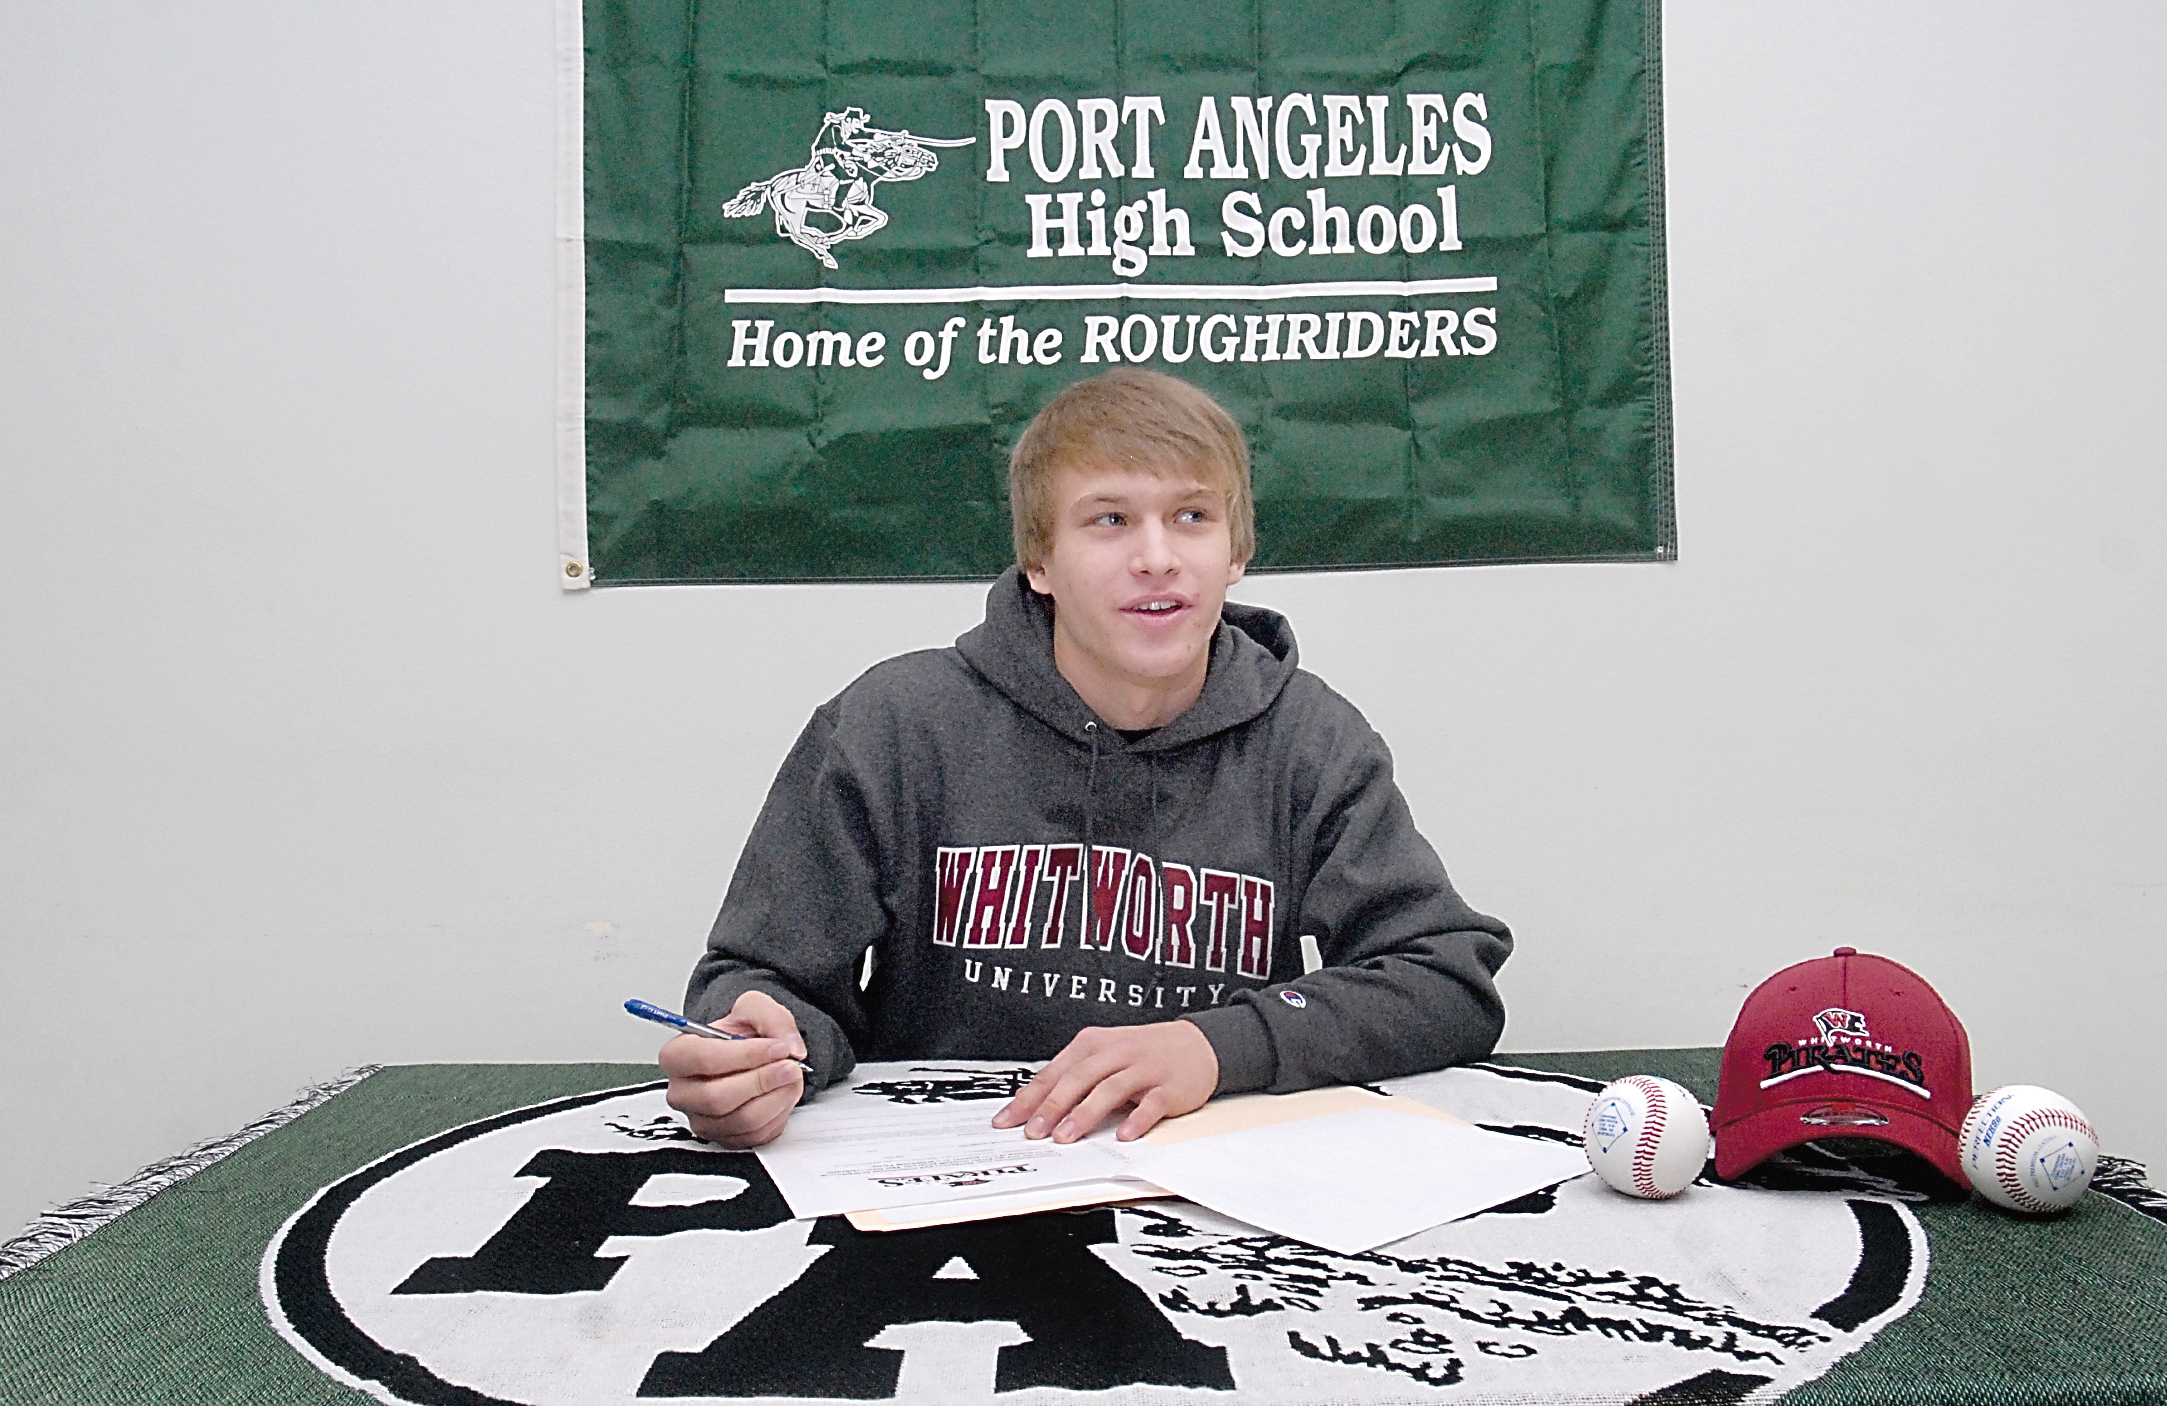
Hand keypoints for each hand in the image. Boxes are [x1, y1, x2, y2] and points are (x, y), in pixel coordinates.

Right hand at [660, 990, 807, 1148]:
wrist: (750, 1055)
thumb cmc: (742, 1033)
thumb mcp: (755, 1007)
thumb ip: (773, 1018)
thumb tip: (790, 1047)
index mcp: (678, 1055)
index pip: (704, 1059)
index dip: (746, 1055)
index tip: (777, 1048)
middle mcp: (682, 1092)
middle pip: (718, 1098)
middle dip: (763, 1080)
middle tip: (790, 1065)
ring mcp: (701, 1120)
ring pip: (741, 1120)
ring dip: (776, 1098)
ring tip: (791, 1076)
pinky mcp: (724, 1139)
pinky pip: (755, 1136)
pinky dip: (778, 1115)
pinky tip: (782, 1093)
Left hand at [992, 1020, 1218, 1143]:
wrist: (1196, 1044)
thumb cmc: (1143, 1053)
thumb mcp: (1104, 1055)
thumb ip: (1072, 1077)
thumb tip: (1032, 1104)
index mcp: (1093, 1044)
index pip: (1055, 1072)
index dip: (1030, 1097)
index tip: (1008, 1121)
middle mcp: (1116, 1052)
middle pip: (1078, 1078)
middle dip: (1053, 1106)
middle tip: (1034, 1131)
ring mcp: (1143, 1068)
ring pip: (1110, 1089)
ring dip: (1085, 1114)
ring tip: (1066, 1137)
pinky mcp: (1168, 1086)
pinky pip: (1151, 1104)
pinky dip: (1137, 1120)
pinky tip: (1124, 1135)